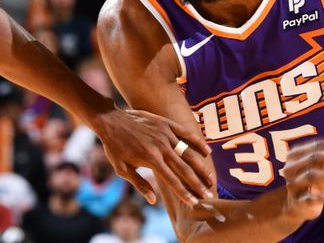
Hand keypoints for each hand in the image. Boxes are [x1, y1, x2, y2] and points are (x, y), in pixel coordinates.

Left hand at [92, 107, 214, 206]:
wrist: (112, 120)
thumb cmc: (115, 147)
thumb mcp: (122, 169)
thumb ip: (140, 184)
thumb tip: (153, 200)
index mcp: (151, 160)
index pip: (172, 181)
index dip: (184, 193)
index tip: (195, 202)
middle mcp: (162, 147)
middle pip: (184, 169)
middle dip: (197, 183)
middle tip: (209, 194)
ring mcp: (166, 134)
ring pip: (188, 152)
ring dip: (201, 167)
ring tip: (211, 178)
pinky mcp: (167, 124)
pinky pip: (186, 133)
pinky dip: (198, 142)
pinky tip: (207, 151)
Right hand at [281, 138, 323, 224]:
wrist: (297, 206)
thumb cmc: (313, 179)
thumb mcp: (323, 166)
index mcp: (296, 154)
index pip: (317, 146)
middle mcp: (291, 168)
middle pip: (313, 158)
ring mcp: (292, 185)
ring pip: (311, 176)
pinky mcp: (297, 202)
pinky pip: (310, 199)